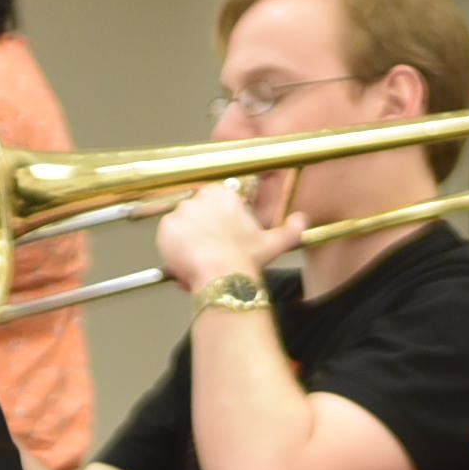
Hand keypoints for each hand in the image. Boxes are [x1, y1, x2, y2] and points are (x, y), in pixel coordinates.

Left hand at [155, 177, 302, 297]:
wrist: (222, 275)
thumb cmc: (245, 259)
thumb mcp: (273, 243)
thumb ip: (291, 230)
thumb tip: (302, 221)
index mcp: (225, 194)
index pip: (213, 202)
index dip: (215, 222)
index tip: (219, 236)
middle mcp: (201, 197)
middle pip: (196, 213)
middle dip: (200, 230)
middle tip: (210, 251)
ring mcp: (181, 210)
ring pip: (181, 226)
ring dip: (187, 240)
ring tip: (200, 260)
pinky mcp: (166, 226)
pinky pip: (167, 237)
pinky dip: (173, 249)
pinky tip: (187, 262)